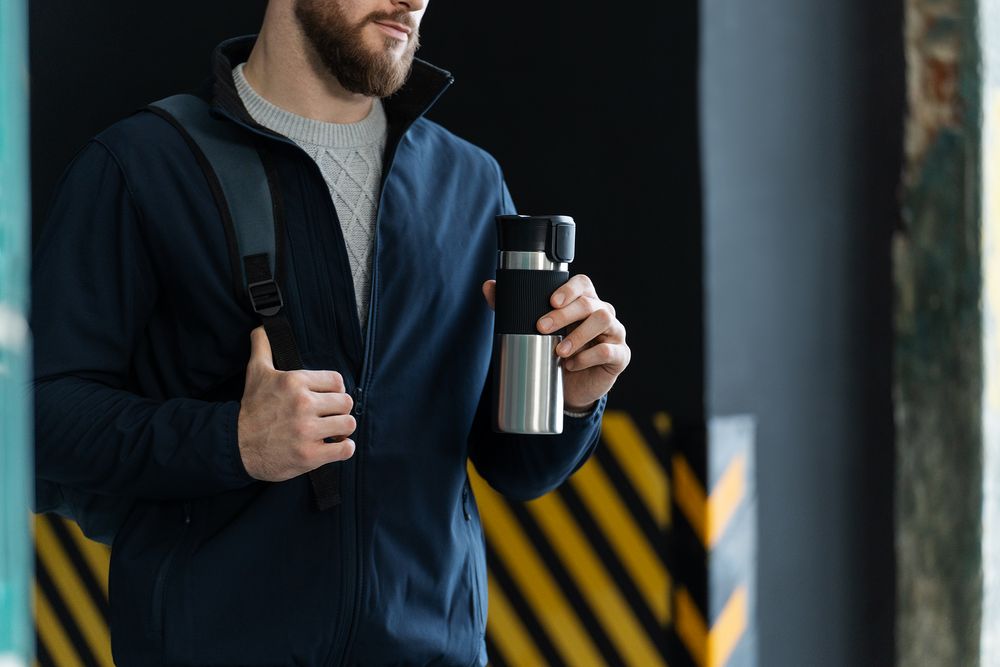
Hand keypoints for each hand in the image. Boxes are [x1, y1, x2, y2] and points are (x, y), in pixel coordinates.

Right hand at [237, 326, 355, 480]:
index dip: (335, 390)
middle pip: (346, 402)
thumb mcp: (255, 372)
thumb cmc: (251, 409)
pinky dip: (344, 448)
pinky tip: (335, 446)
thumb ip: (262, 346)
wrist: (235, 446)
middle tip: (328, 416)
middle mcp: (303, 404)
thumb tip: (262, 326)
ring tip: (332, 432)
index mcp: (295, 382)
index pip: (337, 380)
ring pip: (348, 424)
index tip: (327, 398)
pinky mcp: (310, 455)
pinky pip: (345, 449)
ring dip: (343, 429)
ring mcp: (307, 431)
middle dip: (339, 410)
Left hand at [482, 274, 629, 411]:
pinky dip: (588, 357)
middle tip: (541, 328)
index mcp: (584, 301)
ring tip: (558, 350)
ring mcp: (615, 333)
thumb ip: (511, 307)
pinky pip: (609, 351)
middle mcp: (603, 312)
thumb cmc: (554, 351)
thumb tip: (488, 286)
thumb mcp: (532, 330)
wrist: (570, 388)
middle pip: (590, 303)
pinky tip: (572, 365)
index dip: (569, 289)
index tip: (551, 301)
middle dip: (564, 315)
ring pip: (604, 320)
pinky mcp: (620, 356)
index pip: (583, 284)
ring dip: (578, 335)